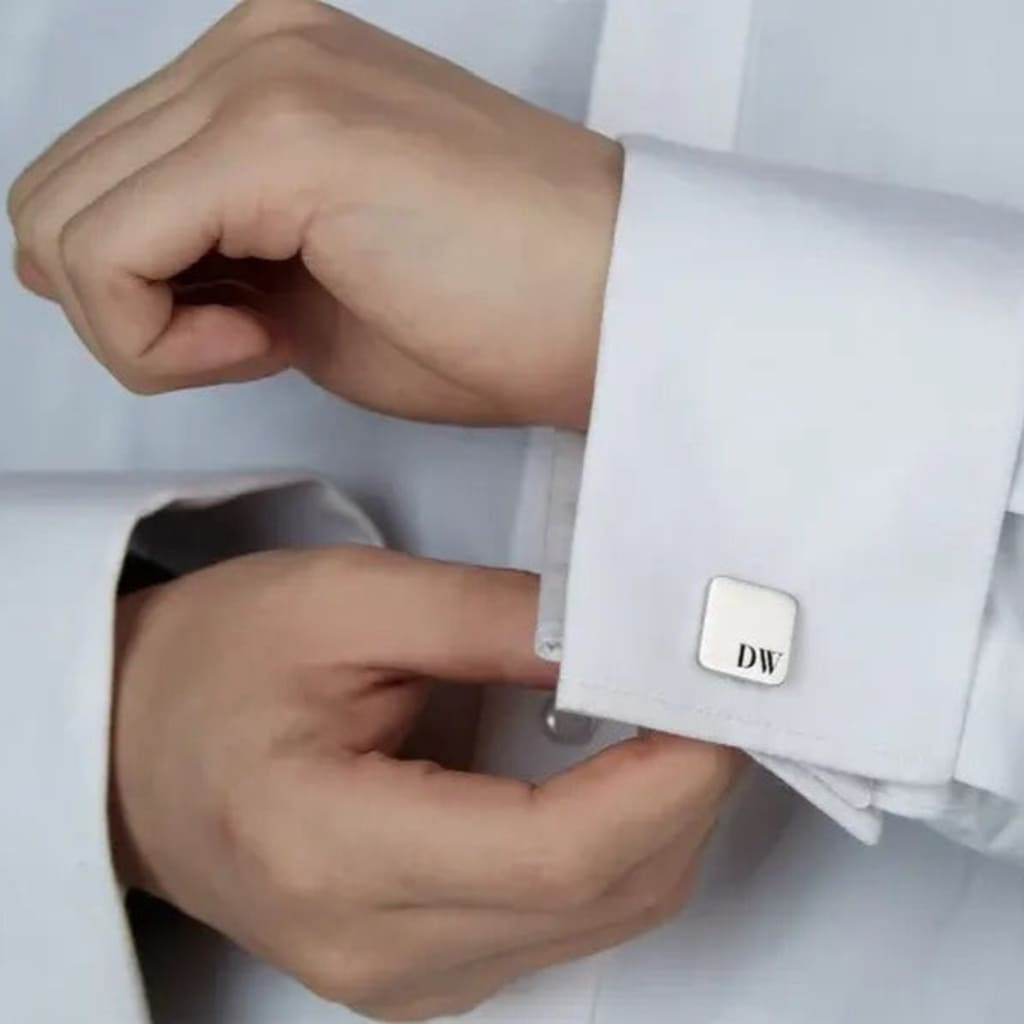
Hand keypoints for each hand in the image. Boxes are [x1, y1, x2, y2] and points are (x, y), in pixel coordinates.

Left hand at [8, 0, 621, 429]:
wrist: (618, 313)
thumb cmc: (496, 316)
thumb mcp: (308, 289)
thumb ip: (202, 261)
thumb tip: (89, 273)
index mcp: (268, 68)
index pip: (96, 175)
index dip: (135, 290)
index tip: (240, 331)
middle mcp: (253, 44)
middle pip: (54, 191)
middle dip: (124, 307)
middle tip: (246, 342)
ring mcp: (263, 74)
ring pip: (57, 220)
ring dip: (138, 322)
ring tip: (262, 342)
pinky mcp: (277, 134)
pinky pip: (102, 253)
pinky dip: (155, 337)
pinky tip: (265, 347)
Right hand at [112, 545, 739, 1020]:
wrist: (136, 752)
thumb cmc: (214, 665)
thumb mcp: (344, 602)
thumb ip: (493, 619)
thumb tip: (620, 638)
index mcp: (334, 852)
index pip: (559, 852)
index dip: (670, 775)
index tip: (725, 693)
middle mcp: (377, 952)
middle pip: (604, 894)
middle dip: (689, 788)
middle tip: (717, 687)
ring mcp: (405, 983)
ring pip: (604, 916)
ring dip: (664, 816)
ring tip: (673, 716)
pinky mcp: (426, 971)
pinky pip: (567, 920)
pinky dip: (620, 846)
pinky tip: (620, 772)